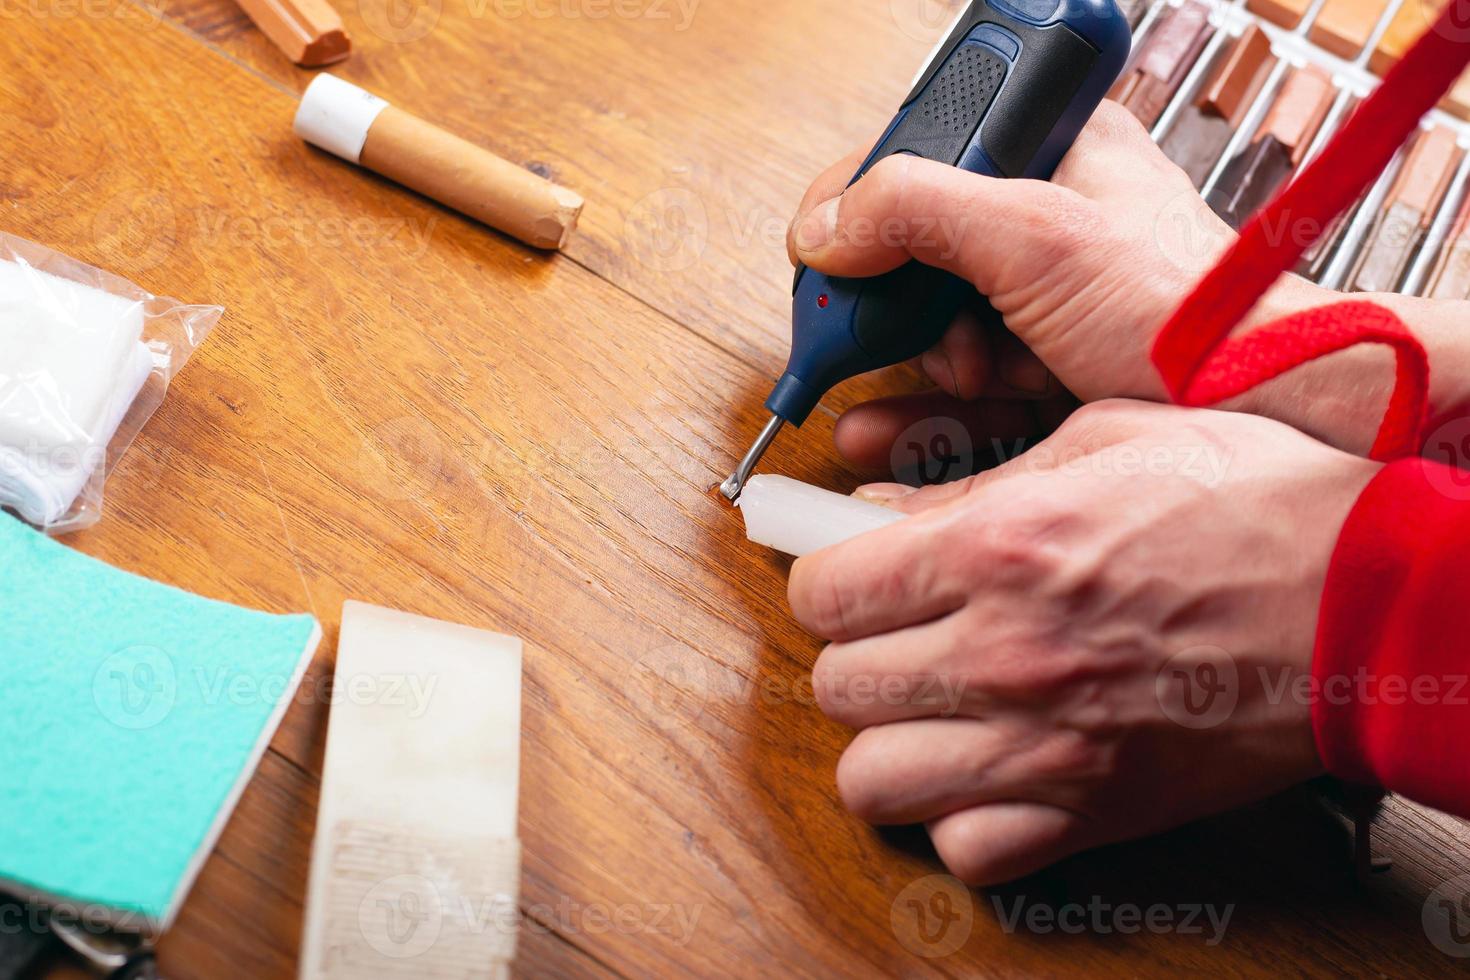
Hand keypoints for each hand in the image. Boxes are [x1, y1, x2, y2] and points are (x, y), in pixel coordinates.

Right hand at [787, 102, 1403, 461]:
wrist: (1268, 411)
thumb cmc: (1189, 315)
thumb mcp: (1040, 238)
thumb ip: (919, 211)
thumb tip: (823, 227)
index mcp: (1049, 148)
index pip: (913, 157)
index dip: (857, 211)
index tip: (827, 265)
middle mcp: (1041, 218)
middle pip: (912, 250)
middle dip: (889, 305)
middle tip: (864, 335)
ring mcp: (1042, 296)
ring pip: (931, 322)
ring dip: (905, 361)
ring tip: (915, 381)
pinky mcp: (1045, 364)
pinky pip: (959, 381)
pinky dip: (919, 407)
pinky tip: (878, 430)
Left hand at [787, 400, 1378, 884]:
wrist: (1376, 599)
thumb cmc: (1258, 506)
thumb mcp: (1103, 443)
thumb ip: (972, 482)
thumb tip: (879, 510)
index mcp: (998, 547)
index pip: (824, 593)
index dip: (827, 582)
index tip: (848, 579)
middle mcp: (1005, 652)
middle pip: (837, 687)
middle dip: (854, 657)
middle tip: (895, 637)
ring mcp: (1044, 744)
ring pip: (873, 781)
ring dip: (888, 745)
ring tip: (927, 711)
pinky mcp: (1092, 811)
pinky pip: (967, 850)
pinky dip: (962, 819)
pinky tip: (990, 772)